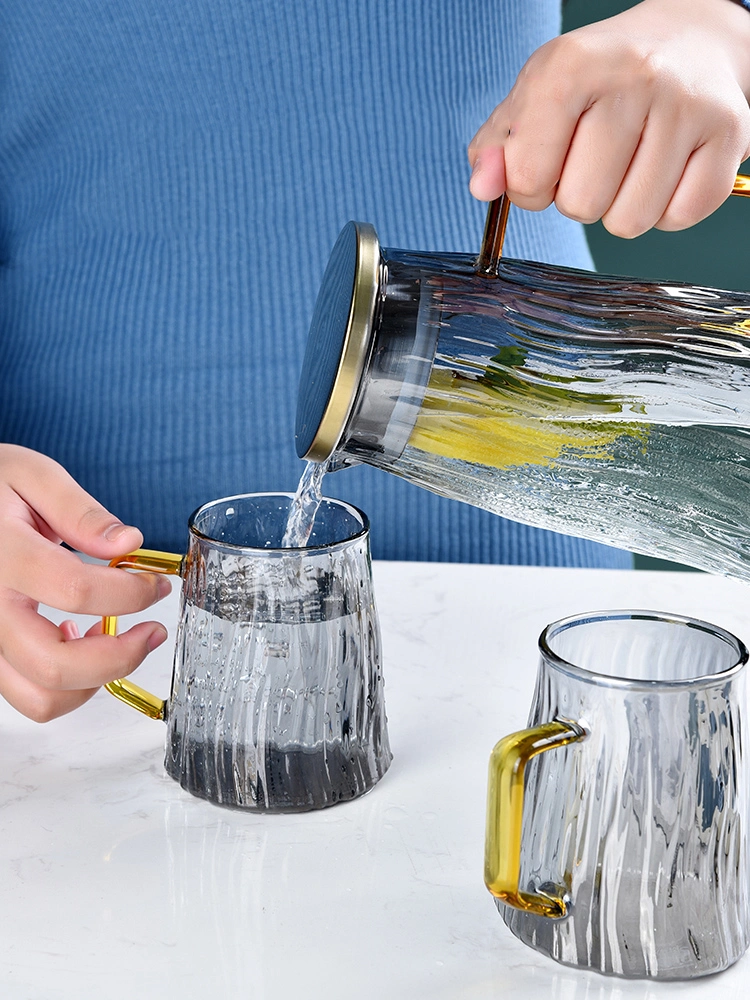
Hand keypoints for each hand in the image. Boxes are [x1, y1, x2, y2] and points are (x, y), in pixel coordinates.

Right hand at [0, 445, 169, 721]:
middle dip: (120, 656)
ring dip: (93, 679)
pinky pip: (26, 694)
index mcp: (3, 554)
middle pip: (54, 664)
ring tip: (114, 640)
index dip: (131, 594)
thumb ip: (80, 511)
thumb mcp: (30, 475)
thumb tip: (128, 541)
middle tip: (152, 631)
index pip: (75, 590)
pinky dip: (66, 684)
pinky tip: (77, 640)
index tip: (157, 585)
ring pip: (39, 696)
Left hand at [468, 0, 749, 236]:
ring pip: (630, 221)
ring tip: (630, 166)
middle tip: (595, 163)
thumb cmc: (601, 81)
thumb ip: (498, 146)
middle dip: (578, 199)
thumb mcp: (538, 97)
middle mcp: (635, 77)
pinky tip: (665, 171)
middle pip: (581, 205)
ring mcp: (687, 105)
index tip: (548, 163)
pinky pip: (680, 217)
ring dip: (621, 209)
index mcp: (572, 66)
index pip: (527, 176)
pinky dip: (667, 209)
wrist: (692, 41)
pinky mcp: (730, 133)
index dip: (530, 187)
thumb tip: (482, 187)